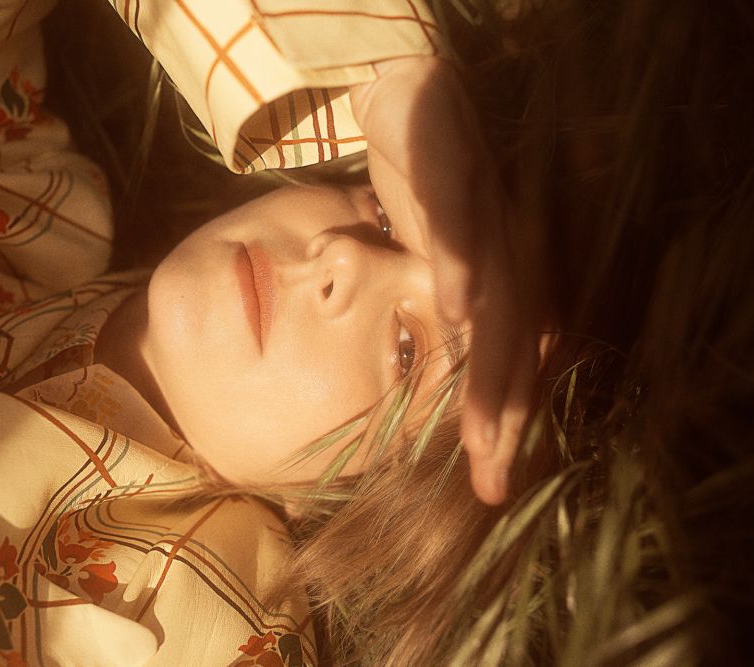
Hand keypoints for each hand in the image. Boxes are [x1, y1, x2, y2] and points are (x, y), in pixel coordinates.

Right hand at [350, 57, 541, 504]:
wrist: (408, 96)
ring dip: (492, 363)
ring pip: (499, 295)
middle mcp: (509, 251)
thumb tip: (438, 374)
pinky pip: (459, 223)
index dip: (505, 423)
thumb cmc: (423, 189)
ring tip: (484, 428)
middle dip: (504, 415)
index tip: (487, 484)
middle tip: (490, 476)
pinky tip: (458, 309)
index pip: (512, 362)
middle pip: (517, 344)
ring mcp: (486, 211)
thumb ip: (444, 313)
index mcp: (505, 278)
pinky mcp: (455, 171)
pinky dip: (463, 266)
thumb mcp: (432, 263)